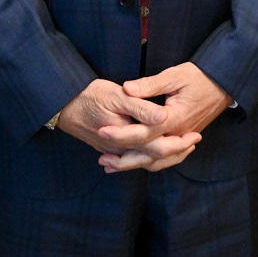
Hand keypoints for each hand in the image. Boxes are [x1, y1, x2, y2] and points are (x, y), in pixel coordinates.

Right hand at [55, 80, 196, 168]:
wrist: (61, 105)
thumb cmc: (88, 95)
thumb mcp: (116, 95)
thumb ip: (140, 107)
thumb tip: (163, 118)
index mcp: (126, 136)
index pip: (159, 147)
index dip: (179, 143)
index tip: (195, 135)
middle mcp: (121, 149)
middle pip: (154, 158)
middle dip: (176, 152)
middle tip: (194, 141)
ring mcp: (114, 152)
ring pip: (144, 161)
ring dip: (164, 156)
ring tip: (182, 146)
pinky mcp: (109, 150)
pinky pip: (133, 158)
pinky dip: (149, 156)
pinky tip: (156, 150)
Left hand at [97, 63, 232, 172]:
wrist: (224, 83)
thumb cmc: (199, 77)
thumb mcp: (174, 75)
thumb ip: (149, 84)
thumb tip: (127, 88)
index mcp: (174, 118)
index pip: (143, 132)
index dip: (121, 134)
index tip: (102, 131)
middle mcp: (178, 134)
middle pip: (148, 154)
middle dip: (123, 159)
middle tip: (101, 160)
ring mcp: (181, 139)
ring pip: (156, 161)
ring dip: (133, 165)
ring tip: (111, 165)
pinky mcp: (182, 139)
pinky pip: (165, 159)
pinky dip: (148, 163)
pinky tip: (133, 161)